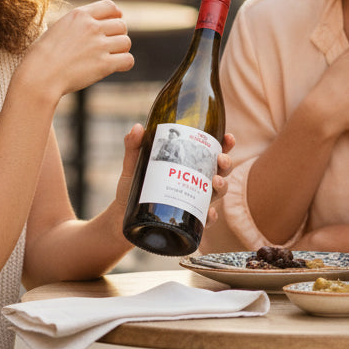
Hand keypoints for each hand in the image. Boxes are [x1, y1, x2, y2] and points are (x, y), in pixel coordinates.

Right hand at [25, 1, 133, 100]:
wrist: (38, 76)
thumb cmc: (41, 56)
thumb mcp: (57, 29)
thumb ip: (77, 25)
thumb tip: (93, 25)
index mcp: (79, 15)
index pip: (110, 6)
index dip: (116, 15)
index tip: (115, 22)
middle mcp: (91, 27)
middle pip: (121, 25)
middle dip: (117, 35)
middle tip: (108, 46)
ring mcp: (99, 45)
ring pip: (126, 42)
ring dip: (121, 50)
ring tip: (109, 57)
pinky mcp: (104, 64)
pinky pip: (128, 60)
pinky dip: (124, 64)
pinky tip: (116, 67)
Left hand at [113, 127, 234, 224]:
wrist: (120, 216)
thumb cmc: (132, 187)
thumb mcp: (133, 164)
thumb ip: (134, 146)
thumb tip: (138, 127)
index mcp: (188, 165)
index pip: (211, 153)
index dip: (225, 145)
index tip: (228, 137)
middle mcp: (195, 183)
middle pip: (221, 172)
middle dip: (226, 164)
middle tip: (220, 159)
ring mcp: (193, 202)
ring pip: (218, 193)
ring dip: (222, 186)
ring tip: (215, 181)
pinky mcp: (186, 220)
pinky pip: (205, 221)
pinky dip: (210, 216)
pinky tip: (209, 212)